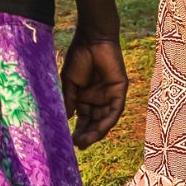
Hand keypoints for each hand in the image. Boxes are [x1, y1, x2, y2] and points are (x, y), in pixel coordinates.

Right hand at [60, 35, 128, 150]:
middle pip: (94, 122)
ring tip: (85, 142)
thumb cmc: (78, 57)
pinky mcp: (120, 91)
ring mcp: (110, 95)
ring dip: (96, 132)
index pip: (83, 119)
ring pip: (104, 119)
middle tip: (78, 146)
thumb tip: (65, 119)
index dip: (77, 130)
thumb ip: (69, 101)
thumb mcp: (69, 83)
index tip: (69, 142)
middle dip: (86, 134)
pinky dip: (108, 121)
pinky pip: (115, 110)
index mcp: (85, 97)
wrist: (91, 40)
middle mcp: (98, 99)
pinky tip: (99, 130)